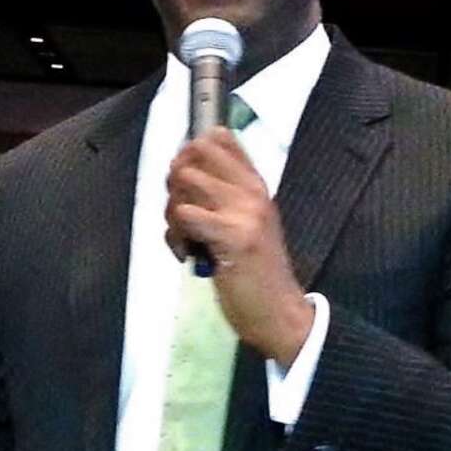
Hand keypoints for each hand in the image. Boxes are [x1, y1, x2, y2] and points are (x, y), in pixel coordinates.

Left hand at [165, 126, 313, 365]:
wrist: (279, 312)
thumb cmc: (258, 272)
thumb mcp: (249, 223)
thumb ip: (226, 196)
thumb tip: (186, 170)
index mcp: (257, 185)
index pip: (222, 138)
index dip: (192, 151)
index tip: (188, 181)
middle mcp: (252, 191)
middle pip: (196, 152)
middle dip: (175, 178)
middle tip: (181, 209)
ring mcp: (244, 211)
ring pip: (185, 180)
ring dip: (172, 209)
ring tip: (183, 236)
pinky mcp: (231, 236)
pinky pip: (184, 214)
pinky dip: (175, 234)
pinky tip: (187, 252)